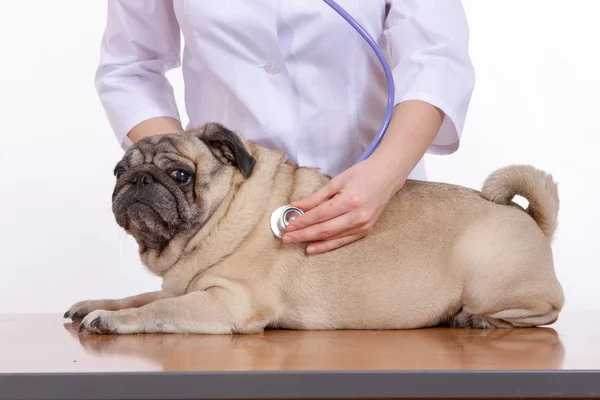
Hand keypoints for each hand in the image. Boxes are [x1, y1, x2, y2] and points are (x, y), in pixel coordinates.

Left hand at [282, 158, 404, 253]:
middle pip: (324, 230)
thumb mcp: (337, 181)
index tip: (288, 225)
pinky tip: (313, 247)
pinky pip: (343, 241)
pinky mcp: (366, 230)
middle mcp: (357, 216)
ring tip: (295, 242)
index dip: (302, 222)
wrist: (388, 176)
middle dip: (302, 234)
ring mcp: (363, 225)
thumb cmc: (363, 174)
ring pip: (332, 238)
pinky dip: (327, 245)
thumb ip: (316, 197)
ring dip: (312, 241)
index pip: (319, 215)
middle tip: (286, 237)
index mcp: (349, 201)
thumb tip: (296, 207)